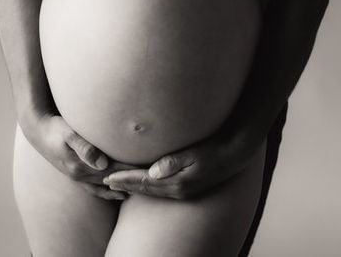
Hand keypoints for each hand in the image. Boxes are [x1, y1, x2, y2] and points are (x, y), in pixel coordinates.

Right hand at [23, 113, 140, 200]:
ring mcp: (77, 177)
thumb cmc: (55, 128)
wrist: (37, 130)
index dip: (133, 170)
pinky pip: (95, 188)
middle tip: (153, 181)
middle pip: (113, 180)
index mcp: (82, 167)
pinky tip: (119, 193)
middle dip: (131, 180)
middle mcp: (81, 175)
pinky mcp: (75, 174)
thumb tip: (103, 164)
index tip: (151, 169)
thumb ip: (85, 148)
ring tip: (141, 190)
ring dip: (122, 188)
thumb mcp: (69, 134)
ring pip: (105, 187)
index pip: (115, 170)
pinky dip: (108, 192)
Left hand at [102, 128, 263, 199]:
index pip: (144, 183)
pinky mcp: (186, 188)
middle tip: (105, 181)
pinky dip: (147, 187)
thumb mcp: (195, 154)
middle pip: (145, 190)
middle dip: (125, 185)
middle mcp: (179, 191)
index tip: (108, 177)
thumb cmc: (215, 149)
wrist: (235, 154)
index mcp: (178, 183)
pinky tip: (141, 183)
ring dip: (134, 187)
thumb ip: (174, 161)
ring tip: (118, 183)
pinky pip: (160, 190)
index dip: (125, 179)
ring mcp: (183, 192)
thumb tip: (153, 171)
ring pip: (151, 191)